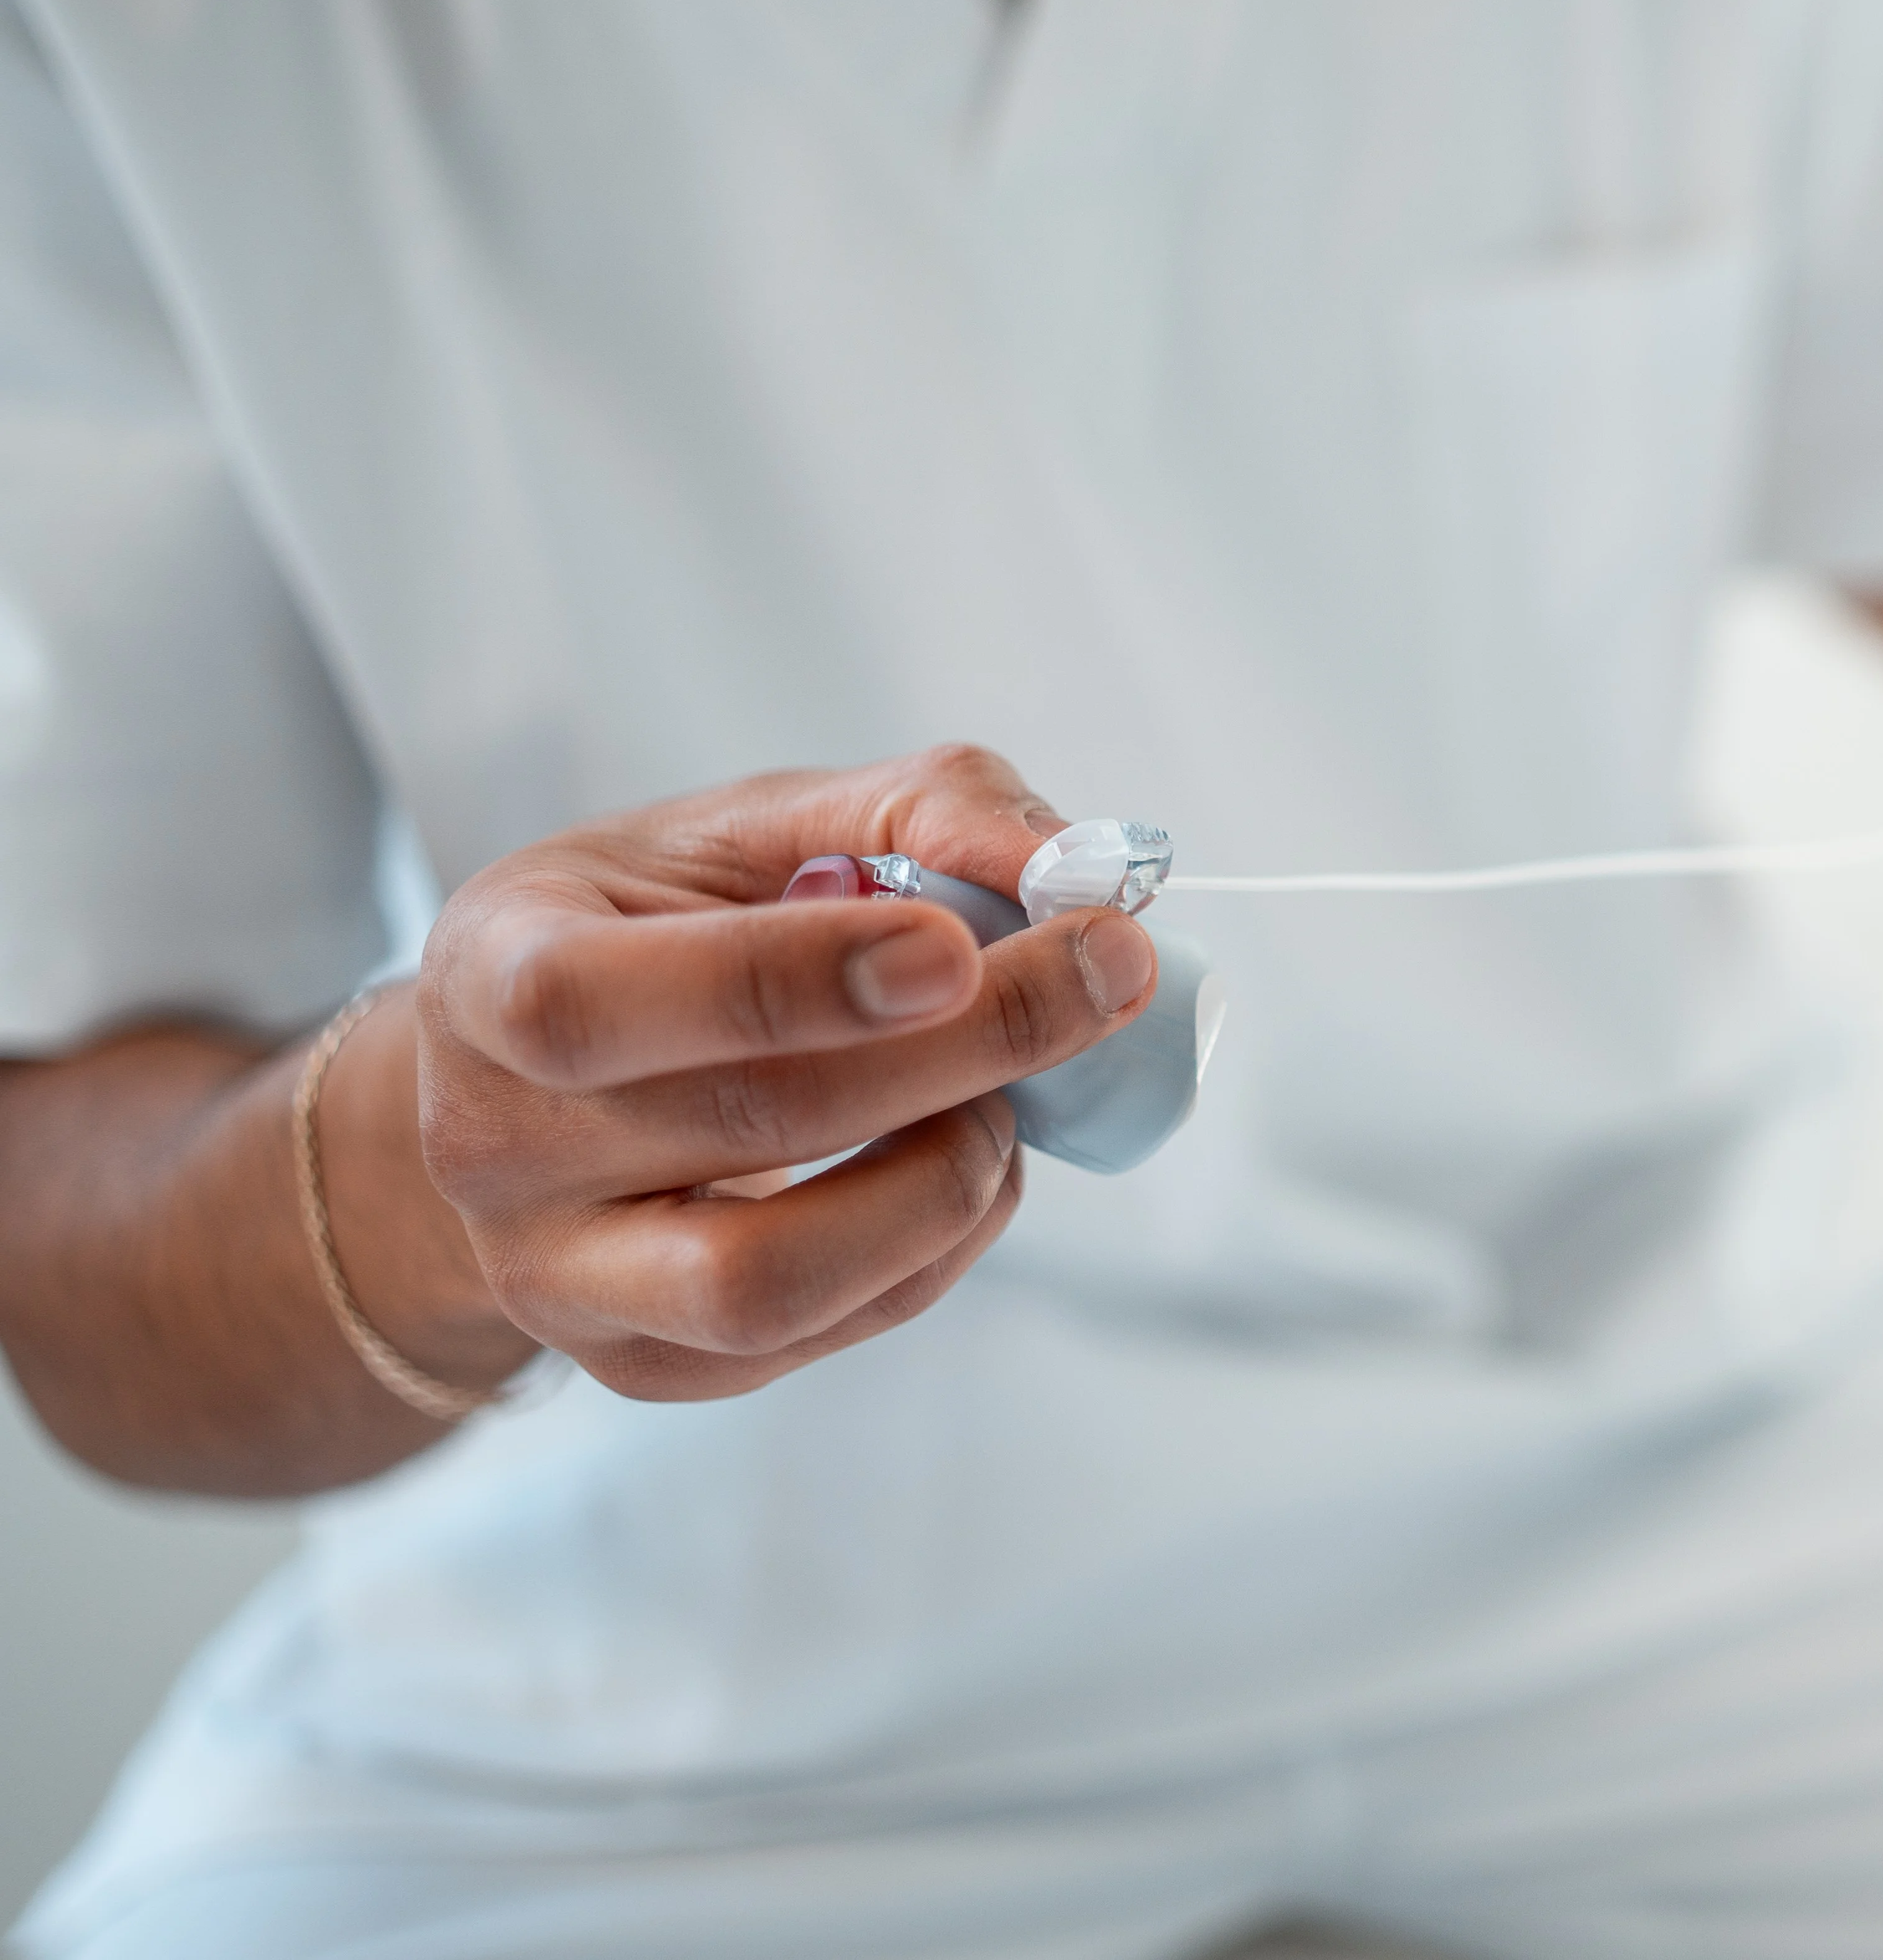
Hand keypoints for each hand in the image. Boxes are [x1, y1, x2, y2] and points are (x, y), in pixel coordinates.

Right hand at [351, 746, 1155, 1404]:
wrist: (550, 1080)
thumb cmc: (671, 926)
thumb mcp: (761, 826)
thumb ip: (922, 809)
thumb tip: (1083, 868)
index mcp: (489, 972)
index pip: (593, 1004)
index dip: (789, 981)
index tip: (957, 947)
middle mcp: (494, 1143)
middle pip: (743, 1127)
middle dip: (964, 1048)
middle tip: (1103, 977)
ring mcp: (555, 1277)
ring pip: (771, 1283)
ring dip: (949, 1181)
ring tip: (1012, 1098)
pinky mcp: (641, 1363)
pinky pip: (822, 1334)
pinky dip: (942, 1248)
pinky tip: (972, 1162)